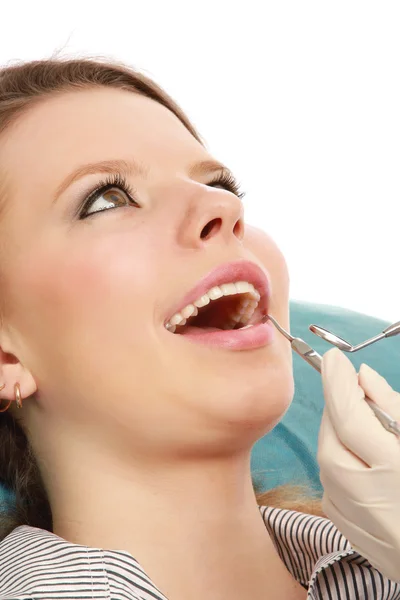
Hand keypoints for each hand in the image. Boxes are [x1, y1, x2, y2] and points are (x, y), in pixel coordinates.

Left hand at [318, 347, 399, 582]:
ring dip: (339, 433)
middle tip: (355, 392)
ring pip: (326, 455)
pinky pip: (330, 478)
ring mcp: (347, 513)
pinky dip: (341, 459)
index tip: (334, 359)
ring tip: (365, 429)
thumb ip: (393, 409)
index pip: (347, 414)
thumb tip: (364, 378)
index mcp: (391, 470)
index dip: (337, 382)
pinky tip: (362, 459)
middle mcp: (361, 494)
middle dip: (339, 407)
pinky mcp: (341, 524)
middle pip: (331, 434)